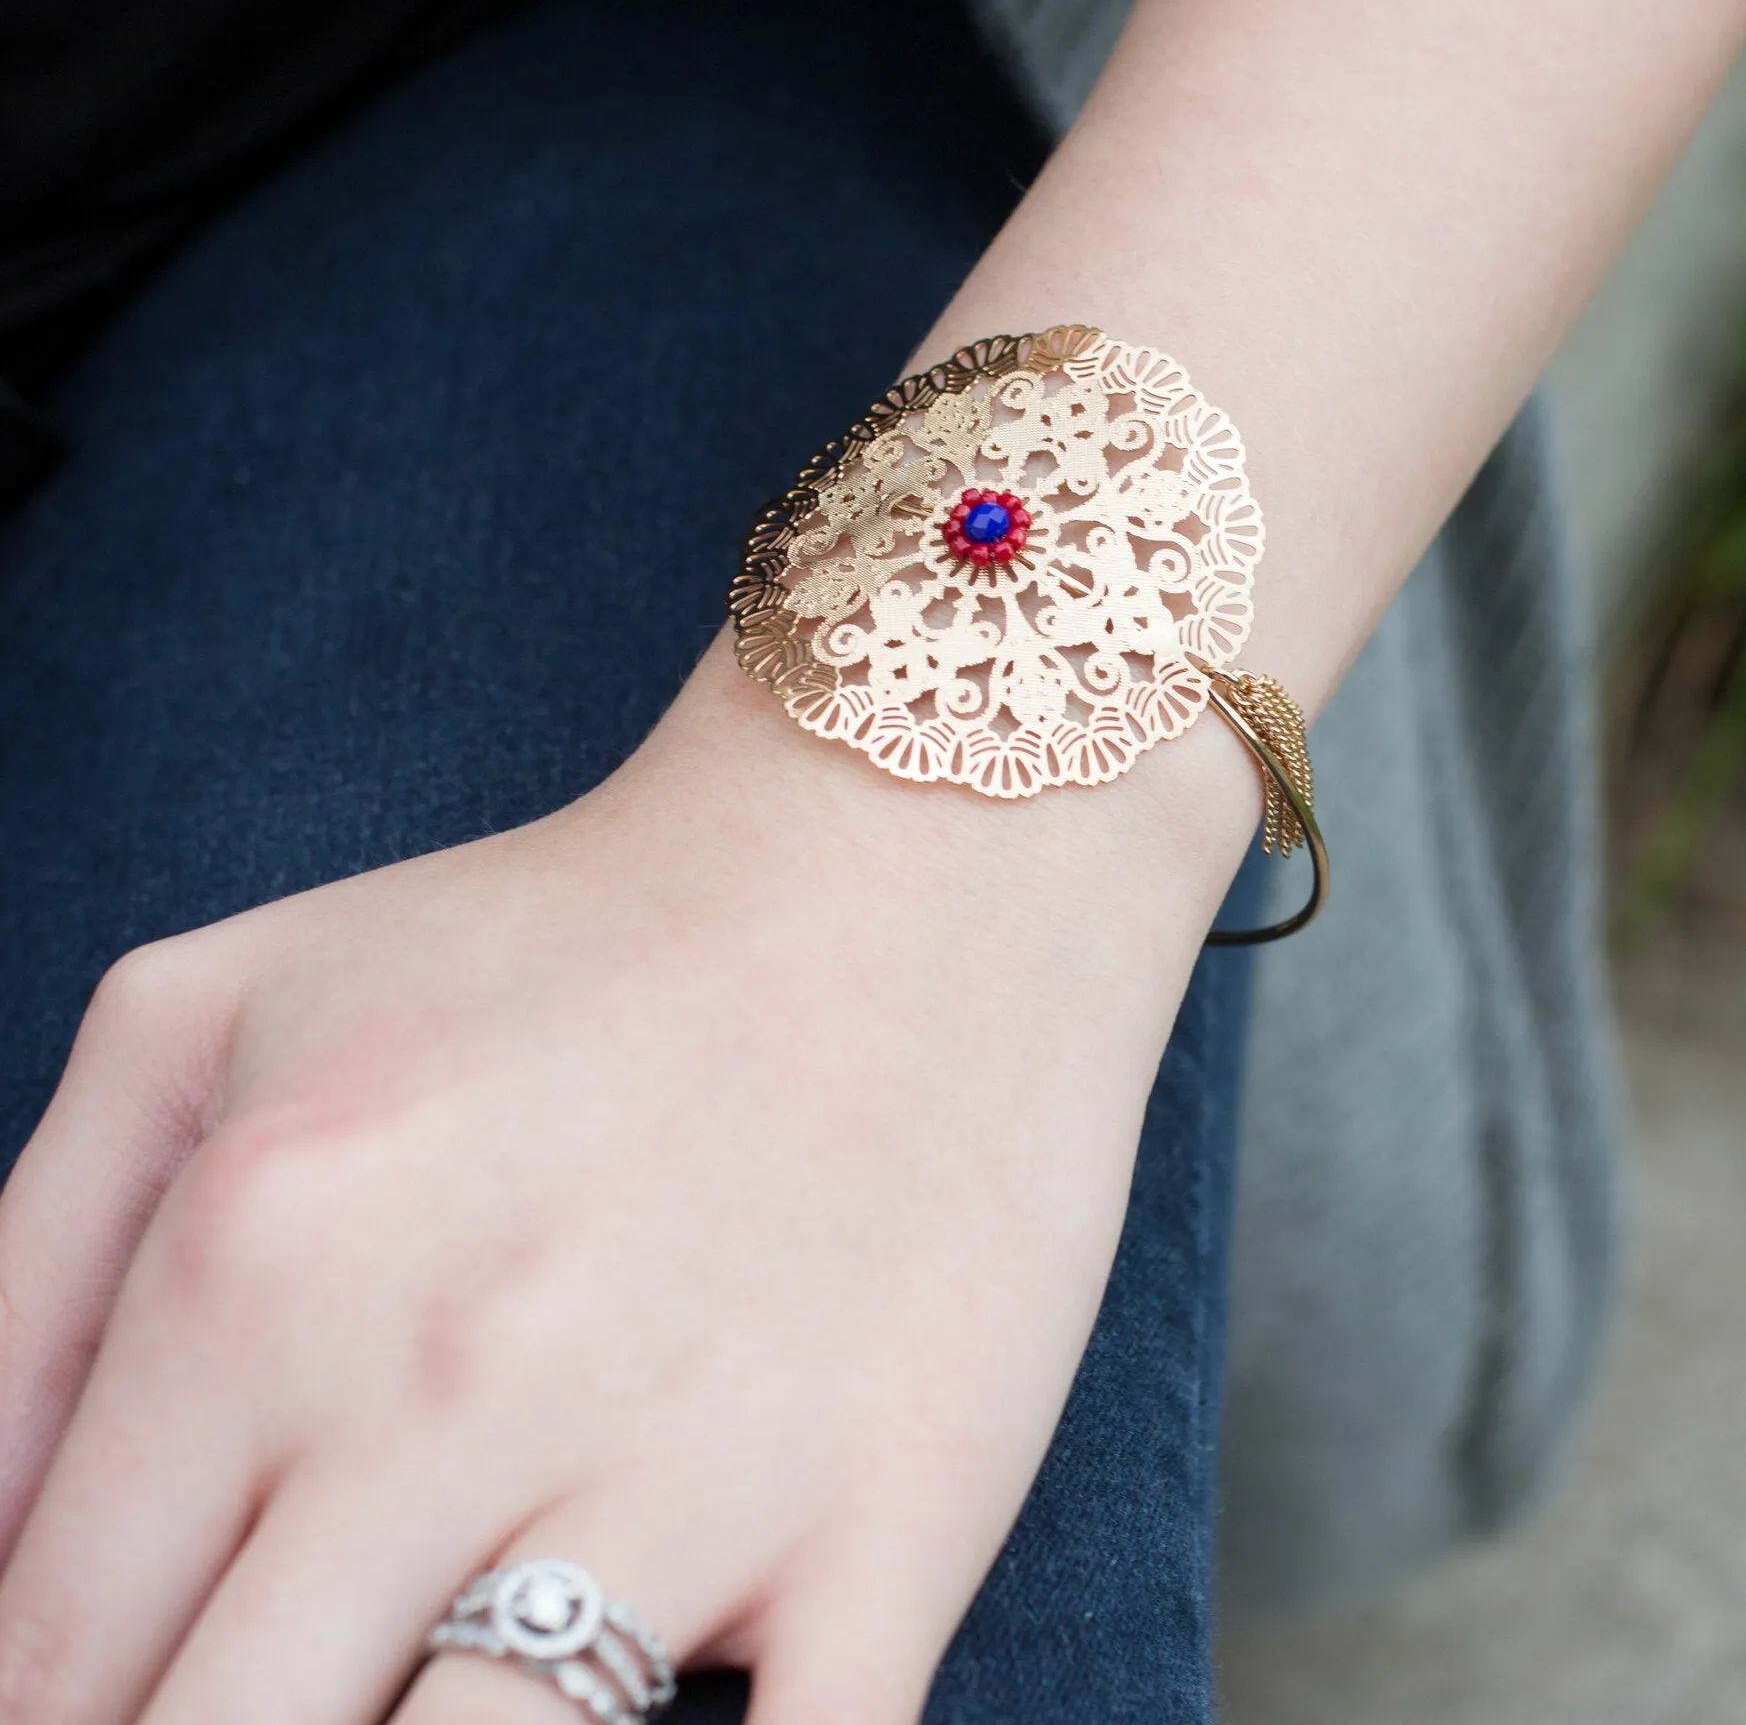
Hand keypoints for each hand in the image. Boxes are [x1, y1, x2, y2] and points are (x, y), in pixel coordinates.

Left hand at [0, 644, 1253, 1724]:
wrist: (907, 857)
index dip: (56, 1722)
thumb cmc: (569, 936)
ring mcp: (686, 1472)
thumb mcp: (211, 1010)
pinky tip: (672, 1721)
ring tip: (430, 1700)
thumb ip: (21, 1275)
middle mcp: (449, 1383)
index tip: (125, 1694)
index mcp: (260, 1257)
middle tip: (272, 1688)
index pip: (43, 1657)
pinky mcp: (888, 1522)